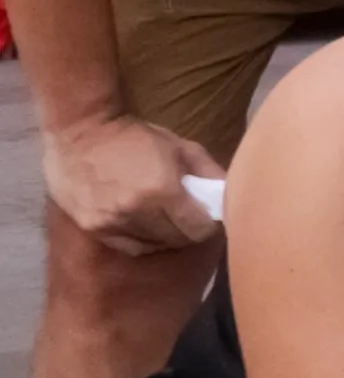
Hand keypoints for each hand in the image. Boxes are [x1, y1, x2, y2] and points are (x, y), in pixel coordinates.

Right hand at [40, 111, 222, 258]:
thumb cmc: (135, 137)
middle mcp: (136, 211)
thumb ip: (209, 173)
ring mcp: (111, 221)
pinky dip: (142, 240)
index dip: (208, 224)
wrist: (80, 131)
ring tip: (164, 216)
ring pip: (154, 245)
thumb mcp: (180, 146)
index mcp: (162, 190)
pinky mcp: (93, 227)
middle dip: (188, 229)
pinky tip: (144, 224)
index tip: (207, 215)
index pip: (198, 229)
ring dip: (165, 234)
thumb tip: (229, 197)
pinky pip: (130, 247)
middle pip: (178, 239)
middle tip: (187, 215)